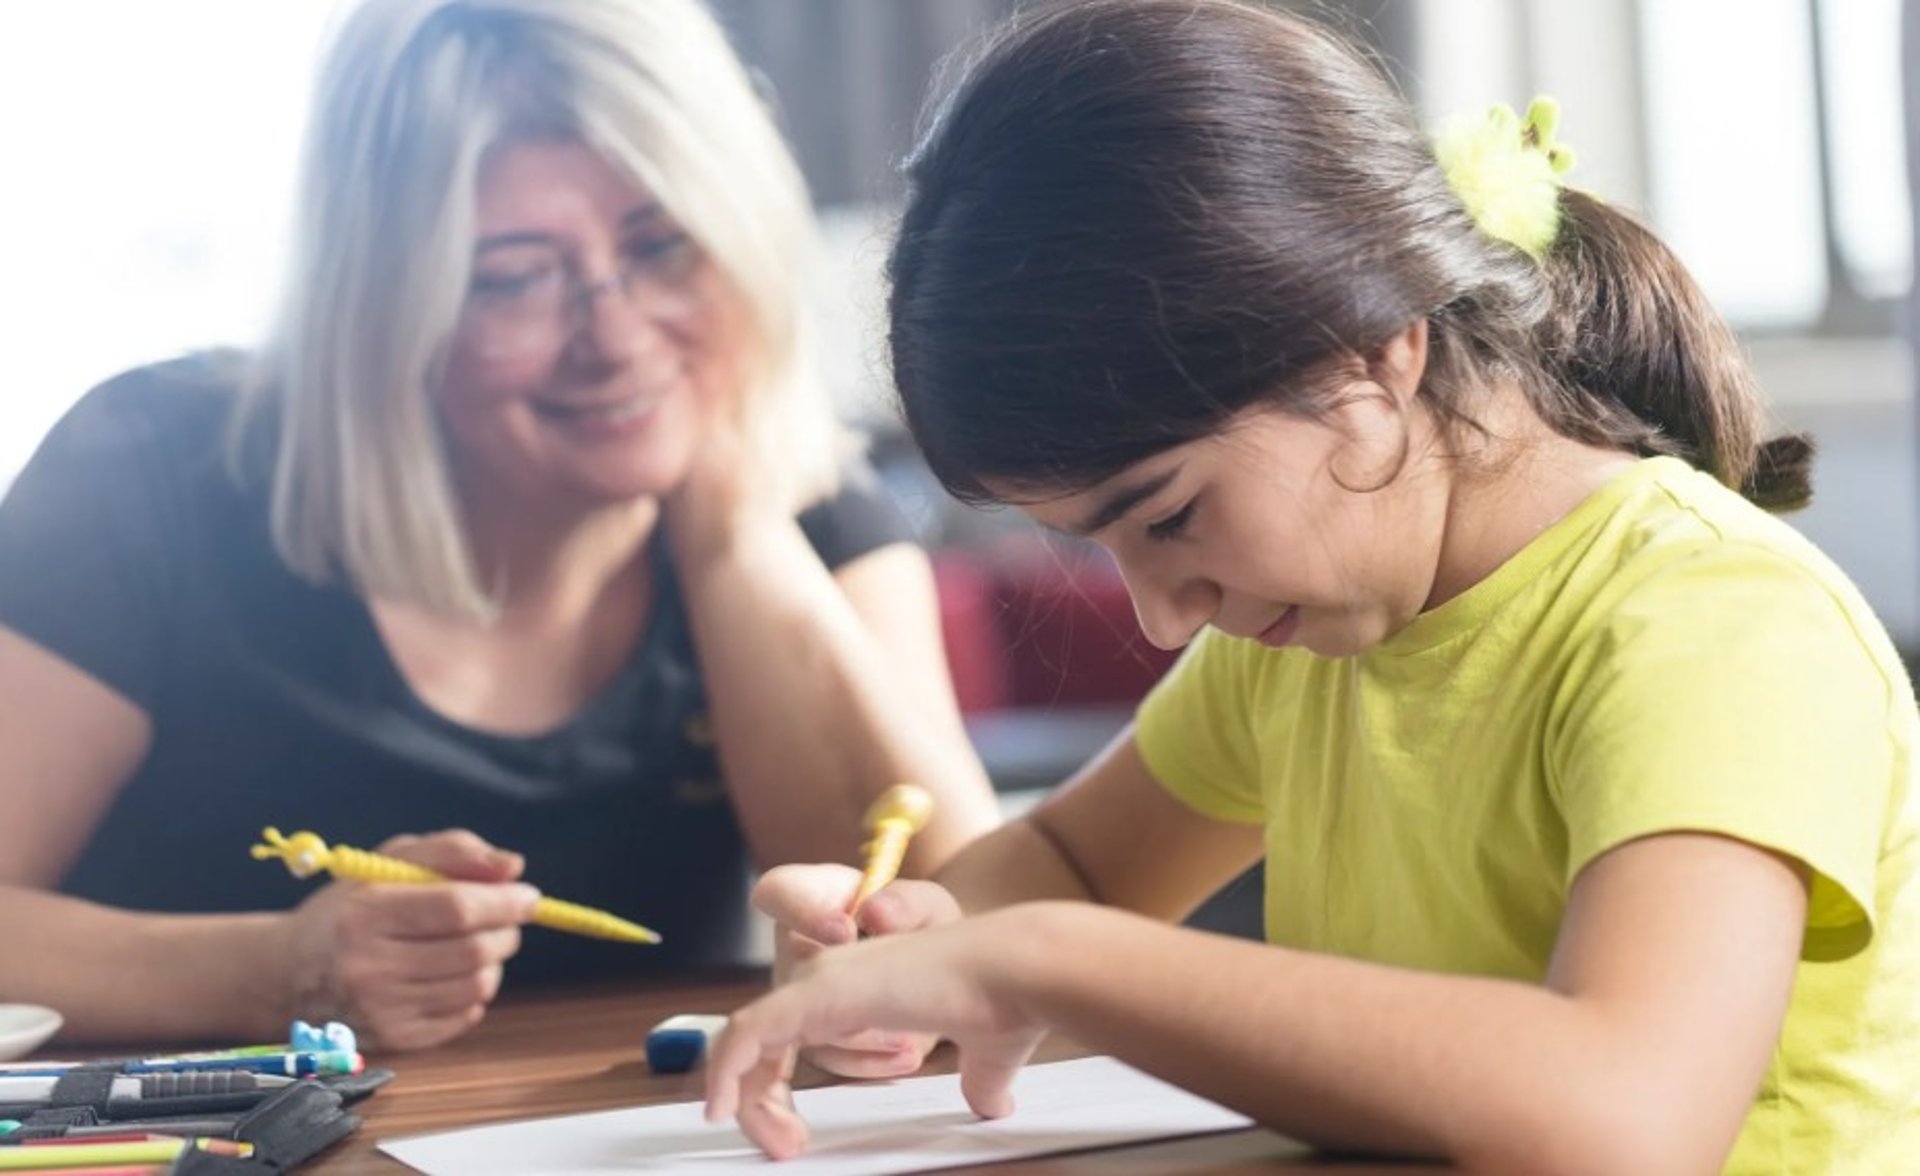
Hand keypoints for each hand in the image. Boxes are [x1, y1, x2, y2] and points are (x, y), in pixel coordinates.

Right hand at [279, 829, 537, 1050]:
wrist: (288, 972)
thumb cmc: (350, 907)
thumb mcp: (390, 861)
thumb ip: (453, 851)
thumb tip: (512, 866)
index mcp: (366, 914)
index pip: (457, 909)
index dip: (504, 901)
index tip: (528, 895)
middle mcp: (369, 967)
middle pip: (473, 950)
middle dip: (506, 930)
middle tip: (506, 918)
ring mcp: (380, 1010)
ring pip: (476, 985)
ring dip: (493, 961)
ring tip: (476, 944)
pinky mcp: (392, 1040)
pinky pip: (463, 1016)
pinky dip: (473, 992)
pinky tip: (453, 974)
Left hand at [705, 909, 1046, 1160]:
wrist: (1017, 970)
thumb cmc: (1007, 1002)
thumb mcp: (984, 1058)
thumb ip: (978, 1079)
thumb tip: (992, 1104)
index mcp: (857, 988)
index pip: (784, 1038)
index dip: (776, 1090)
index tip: (793, 1136)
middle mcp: (828, 978)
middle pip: (757, 1045)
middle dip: (758, 1103)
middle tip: (787, 1147)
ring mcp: (818, 982)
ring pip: (744, 1044)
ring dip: (746, 1102)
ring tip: (780, 1145)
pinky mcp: (815, 994)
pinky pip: (744, 1036)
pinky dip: (726, 1074)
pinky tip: (726, 1111)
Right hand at [754, 863, 960, 1077]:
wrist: (928, 965)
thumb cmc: (912, 924)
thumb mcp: (922, 904)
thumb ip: (907, 903)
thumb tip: (878, 912)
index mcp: (807, 897)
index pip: (776, 892)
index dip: (801, 913)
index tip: (844, 929)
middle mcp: (792, 949)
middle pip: (789, 975)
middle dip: (837, 999)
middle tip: (880, 1001)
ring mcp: (797, 998)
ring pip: (805, 1028)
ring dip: (858, 1040)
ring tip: (907, 1042)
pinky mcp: (815, 1036)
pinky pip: (829, 1056)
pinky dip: (868, 1062)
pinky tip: (907, 1055)